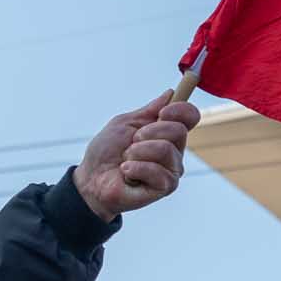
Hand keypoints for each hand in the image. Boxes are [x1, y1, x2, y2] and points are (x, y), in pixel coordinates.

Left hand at [73, 90, 201, 221]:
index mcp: (166, 133)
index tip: (162, 112)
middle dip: (148, 132)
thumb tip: (170, 93)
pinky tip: (126, 173)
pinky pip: (157, 171)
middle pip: (178, 130)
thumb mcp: (124, 123)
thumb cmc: (106, 152)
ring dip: (137, 152)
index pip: (190, 116)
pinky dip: (135, 168)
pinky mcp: (166, 187)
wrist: (91, 179)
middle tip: (131, 143)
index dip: (180, 109)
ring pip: (165, 149)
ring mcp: (171, 170)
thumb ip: (148, 111)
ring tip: (126, 161)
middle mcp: (174, 151)